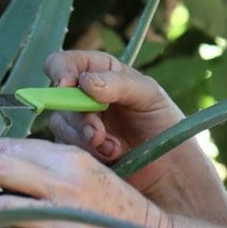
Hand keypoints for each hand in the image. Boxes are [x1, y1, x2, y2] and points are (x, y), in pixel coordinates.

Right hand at [42, 50, 193, 193]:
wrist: (169, 165)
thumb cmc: (163, 122)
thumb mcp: (149, 95)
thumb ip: (119, 84)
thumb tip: (85, 82)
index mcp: (100, 71)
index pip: (64, 62)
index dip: (60, 70)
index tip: (66, 85)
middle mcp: (83, 95)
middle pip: (57, 98)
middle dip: (79, 117)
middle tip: (98, 134)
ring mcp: (77, 123)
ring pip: (59, 125)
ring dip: (86, 139)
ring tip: (115, 148)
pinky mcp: (75, 149)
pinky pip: (65, 149)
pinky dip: (88, 153)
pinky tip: (112, 156)